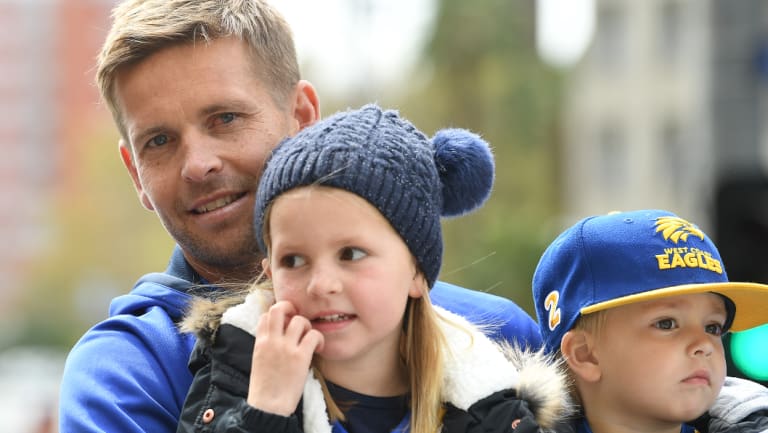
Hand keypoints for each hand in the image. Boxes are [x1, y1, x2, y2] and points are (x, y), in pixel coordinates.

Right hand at [246, 301, 324, 415]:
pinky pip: (314, 335)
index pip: (266, 315)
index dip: (278, 315)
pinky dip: (320, 339)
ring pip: (300, 320)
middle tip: (298, 319)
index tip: (286, 323)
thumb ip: (267, 347)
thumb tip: (278, 338)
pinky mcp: (300, 357)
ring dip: (308, 326)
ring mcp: (286, 348)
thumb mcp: (259, 362)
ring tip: (309, 339)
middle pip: (279, 308)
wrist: (268, 407)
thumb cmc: (265, 388)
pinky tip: (319, 348)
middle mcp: (272, 341)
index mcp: (260, 343)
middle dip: (291, 308)